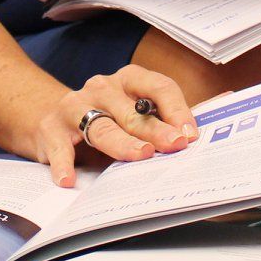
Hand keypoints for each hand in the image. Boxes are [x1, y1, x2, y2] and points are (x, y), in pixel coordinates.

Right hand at [36, 64, 200, 186]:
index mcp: (129, 80)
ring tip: (139, 156)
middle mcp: (102, 88)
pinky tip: (69, 180)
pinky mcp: (51, 128)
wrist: (52, 120)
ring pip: (102, 126)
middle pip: (133, 111)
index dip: (177, 109)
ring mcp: (75, 105)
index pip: (158, 87)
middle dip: (155, 129)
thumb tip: (209, 123)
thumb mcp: (134, 114)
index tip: (189, 134)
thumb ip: (164, 120)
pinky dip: (64, 164)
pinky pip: (60, 147)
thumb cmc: (106, 119)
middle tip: (173, 145)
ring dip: (122, 143)